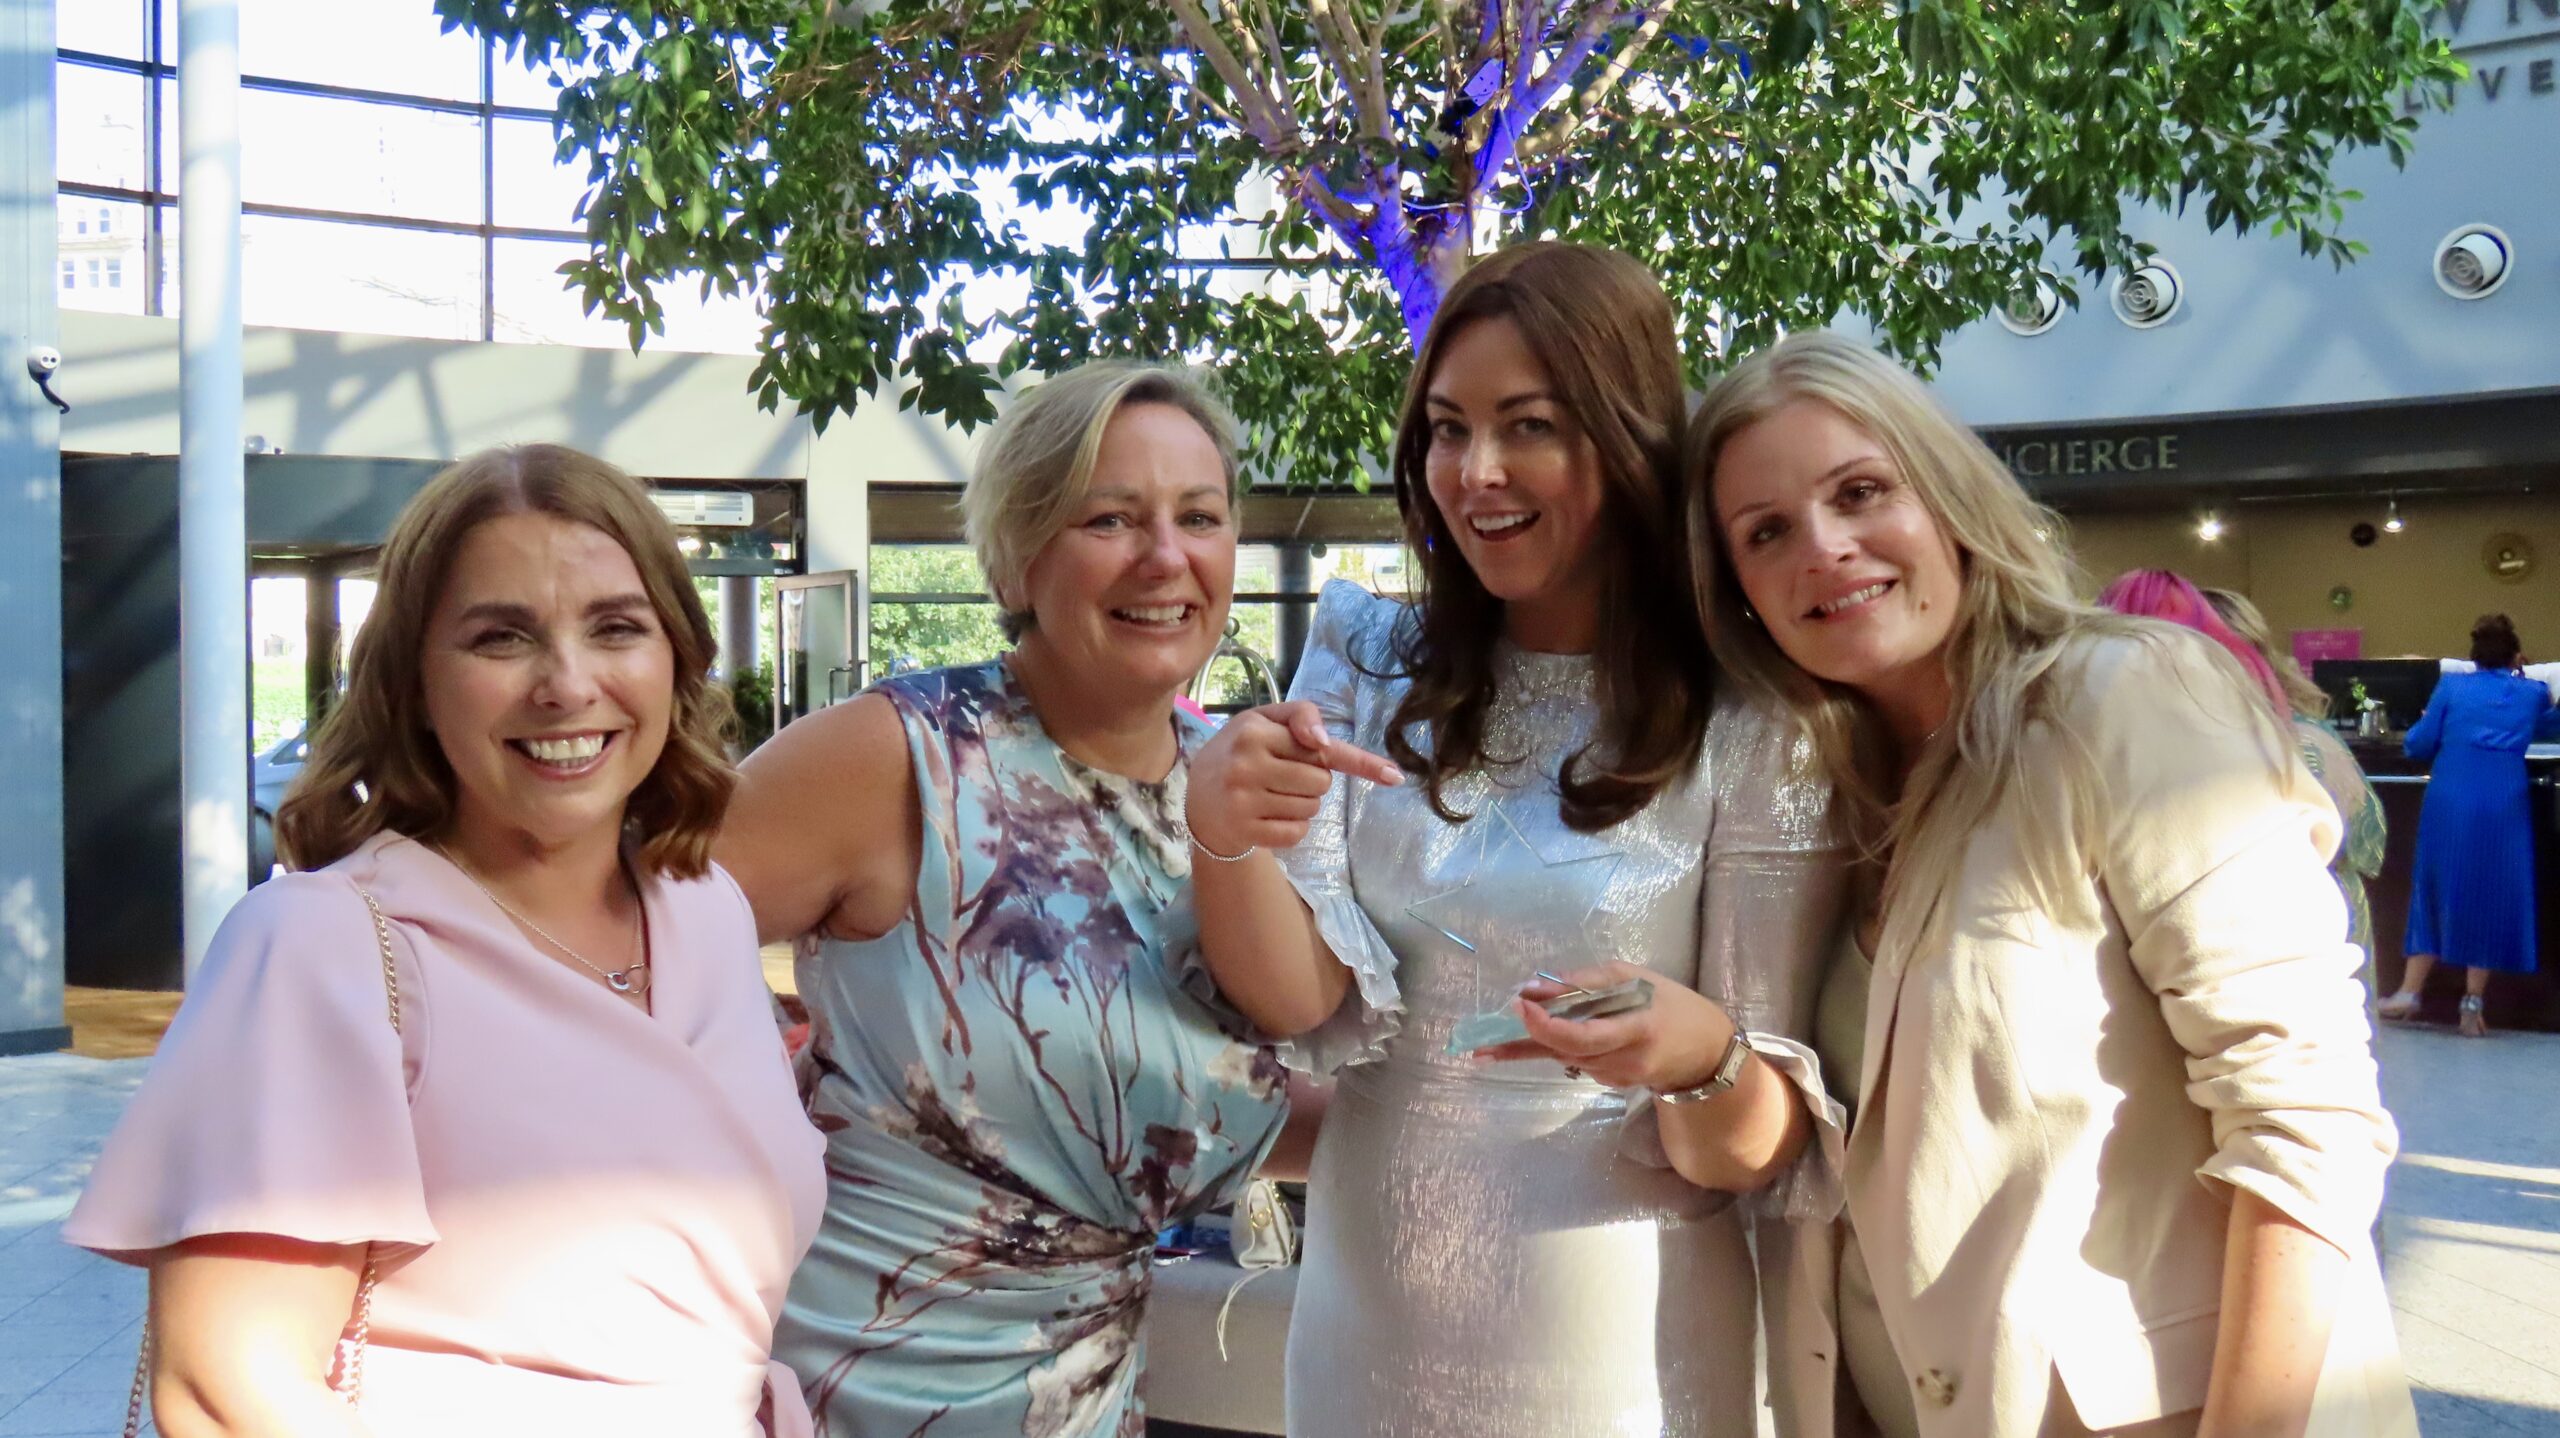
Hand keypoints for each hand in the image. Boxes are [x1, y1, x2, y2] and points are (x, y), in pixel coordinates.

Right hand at [1185, 700, 1401, 856]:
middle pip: (1322, 781)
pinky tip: (1267, 816)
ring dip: (1302, 803)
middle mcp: (1247, 764)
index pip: (1320, 747)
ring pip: (1312, 807)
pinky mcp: (1246, 831)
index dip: (1360, 762)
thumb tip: (1326, 744)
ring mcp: (1244, 800)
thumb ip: (1300, 716)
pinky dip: (1292, 827)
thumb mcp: (1263, 720)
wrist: (1198, 797)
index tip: (1395, 776)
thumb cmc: (1240, 752)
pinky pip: (1298, 832)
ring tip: (1271, 794)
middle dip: (1312, 780)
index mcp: (1255, 731)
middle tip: (1281, 775)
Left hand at [1473, 961, 1738, 1091]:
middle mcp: (1625, 1060)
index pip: (1584, 1034)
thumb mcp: (1635, 978)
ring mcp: (1618, 1077)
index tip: (1519, 1005)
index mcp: (1637, 1027)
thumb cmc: (1671, 1004)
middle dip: (1523, 1043)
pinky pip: (1577, 1062)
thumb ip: (1588, 982)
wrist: (1706, 1054)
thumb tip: (1538, 986)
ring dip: (1531, 1048)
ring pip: (1565, 1058)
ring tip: (1489, 1046)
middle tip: (1482, 1040)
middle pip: (1565, 1051)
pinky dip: (1558, 1048)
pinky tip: (1540, 1040)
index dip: (1548, 1024)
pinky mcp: (1612, 1085)